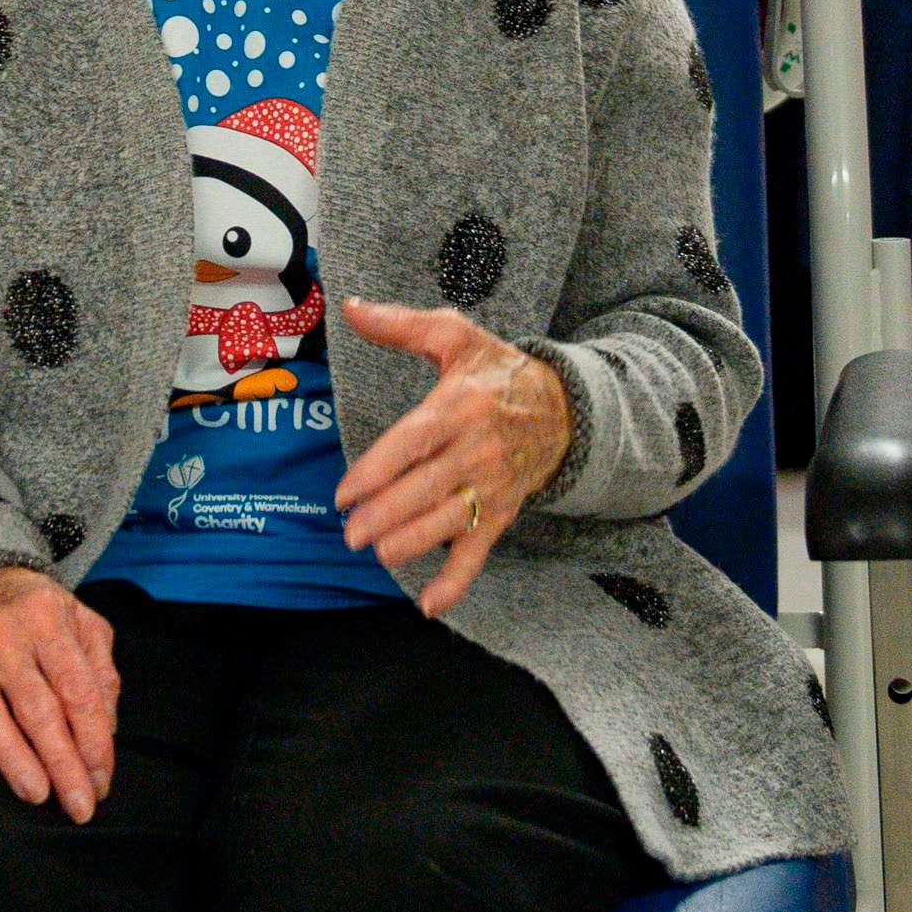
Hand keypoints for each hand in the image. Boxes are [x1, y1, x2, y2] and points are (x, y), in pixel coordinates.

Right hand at [0, 565, 118, 820]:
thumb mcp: (84, 624)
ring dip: (12, 757)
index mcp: (47, 620)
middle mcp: (4, 635)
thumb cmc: (42, 614)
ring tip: (36, 794)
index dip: (92, 737)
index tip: (102, 777)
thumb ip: (101, 673)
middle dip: (61, 761)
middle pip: (36, 707)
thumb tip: (105, 730)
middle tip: (80, 803)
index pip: (76, 687)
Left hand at [334, 299, 573, 616]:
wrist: (566, 408)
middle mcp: (476, 450)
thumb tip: (351, 307)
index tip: (344, 493)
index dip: (377, 471)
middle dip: (384, 516)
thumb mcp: (456, 337)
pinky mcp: (501, 512)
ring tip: (377, 554)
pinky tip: (428, 604)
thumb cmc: (499, 371)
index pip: (413, 442)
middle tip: (350, 533)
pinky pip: (477, 552)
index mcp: (459, 406)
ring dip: (410, 543)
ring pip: (447, 522)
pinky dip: (455, 582)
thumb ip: (401, 325)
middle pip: (425, 489)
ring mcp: (491, 486)